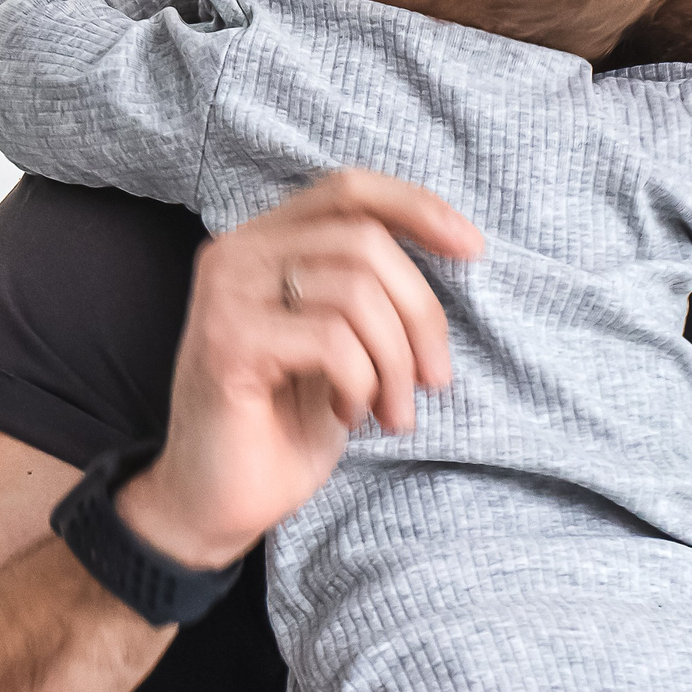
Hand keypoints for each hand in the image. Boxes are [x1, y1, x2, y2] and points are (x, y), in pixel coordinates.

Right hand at [117, 169, 482, 568]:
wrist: (219, 502)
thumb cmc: (288, 421)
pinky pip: (333, 341)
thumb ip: (373, 287)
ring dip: (395, 362)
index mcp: (265, 241)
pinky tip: (347, 414)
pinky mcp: (226, 341)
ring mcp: (226, 294)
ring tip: (390, 410)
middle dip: (420, 315)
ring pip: (356, 292)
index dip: (417, 208)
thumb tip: (458, 245)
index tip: (472, 248)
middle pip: (367, 243)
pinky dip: (361, 384)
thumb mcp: (346, 340)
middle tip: (431, 381)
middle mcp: (237, 253)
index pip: (349, 189)